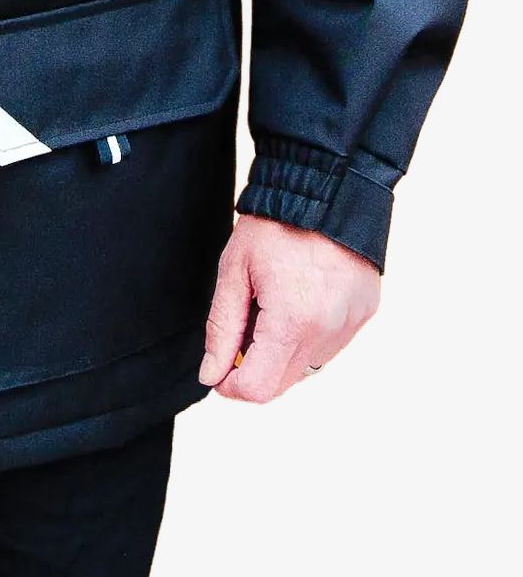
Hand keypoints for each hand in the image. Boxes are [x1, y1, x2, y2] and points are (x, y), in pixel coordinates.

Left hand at [198, 212, 379, 400]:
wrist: (324, 187)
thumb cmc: (273, 226)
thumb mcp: (234, 271)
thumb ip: (222, 329)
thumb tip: (211, 376)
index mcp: (291, 321)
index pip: (258, 389)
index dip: (230, 386)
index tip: (218, 367)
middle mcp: (328, 331)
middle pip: (283, 383)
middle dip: (255, 367)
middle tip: (243, 324)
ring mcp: (350, 324)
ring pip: (308, 367)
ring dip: (284, 352)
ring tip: (274, 303)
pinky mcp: (364, 313)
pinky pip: (330, 344)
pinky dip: (310, 335)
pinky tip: (300, 298)